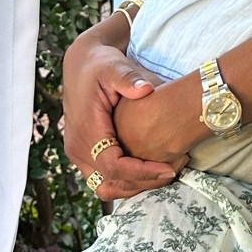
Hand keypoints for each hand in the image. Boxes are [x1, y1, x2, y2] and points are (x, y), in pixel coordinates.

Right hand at [62, 13, 183, 198]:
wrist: (81, 64)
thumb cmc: (100, 65)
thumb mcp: (114, 66)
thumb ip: (128, 78)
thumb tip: (146, 89)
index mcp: (86, 129)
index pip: (113, 166)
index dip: (141, 172)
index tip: (168, 169)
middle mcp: (77, 147)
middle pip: (110, 183)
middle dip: (143, 183)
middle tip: (174, 171)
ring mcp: (78, 154)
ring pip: (105, 187)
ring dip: (134, 186)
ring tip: (164, 173)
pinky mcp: (84, 154)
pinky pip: (104, 179)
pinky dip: (126, 180)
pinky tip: (150, 169)